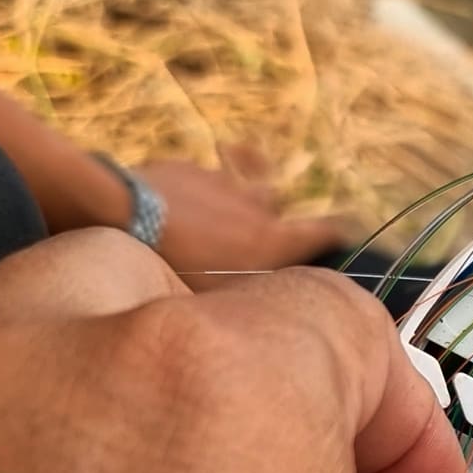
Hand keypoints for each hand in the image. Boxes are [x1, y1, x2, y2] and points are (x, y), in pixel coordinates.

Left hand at [140, 150, 347, 283]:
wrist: (125, 211)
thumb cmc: (174, 264)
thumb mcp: (219, 294)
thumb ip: (250, 291)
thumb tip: (270, 301)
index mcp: (272, 242)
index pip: (328, 231)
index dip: (341, 232)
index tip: (347, 233)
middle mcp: (259, 209)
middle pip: (281, 211)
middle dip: (271, 223)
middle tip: (249, 243)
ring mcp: (228, 184)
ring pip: (248, 191)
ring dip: (239, 205)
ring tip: (214, 223)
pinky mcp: (196, 170)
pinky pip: (212, 178)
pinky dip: (206, 192)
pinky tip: (185, 205)